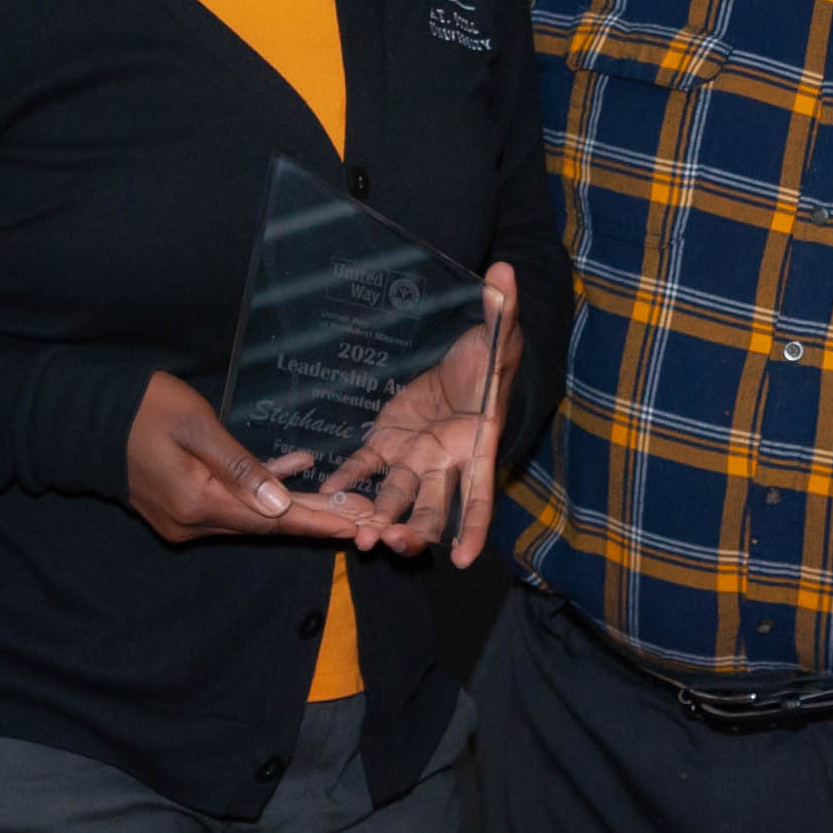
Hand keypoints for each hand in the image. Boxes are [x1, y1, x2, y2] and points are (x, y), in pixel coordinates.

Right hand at [126, 372, 365, 544]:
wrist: (85, 416)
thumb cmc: (143, 409)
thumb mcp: (196, 427)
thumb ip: (239, 466)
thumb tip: (279, 506)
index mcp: (197, 503)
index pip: (272, 522)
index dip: (318, 523)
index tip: (359, 527)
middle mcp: (191, 521)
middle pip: (267, 524)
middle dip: (319, 519)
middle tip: (368, 516)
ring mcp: (183, 517)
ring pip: (253, 513)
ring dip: (297, 504)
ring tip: (345, 497)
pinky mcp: (180, 504)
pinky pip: (232, 500)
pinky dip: (263, 485)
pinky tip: (296, 466)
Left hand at [320, 263, 521, 565]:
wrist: (465, 361)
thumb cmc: (491, 355)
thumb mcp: (499, 335)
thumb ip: (501, 310)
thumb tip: (505, 272)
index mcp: (477, 445)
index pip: (480, 494)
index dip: (474, 528)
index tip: (461, 560)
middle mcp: (446, 461)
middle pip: (433, 507)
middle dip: (414, 530)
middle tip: (392, 543)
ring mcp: (416, 457)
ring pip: (396, 498)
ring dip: (378, 518)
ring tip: (357, 537)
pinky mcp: (388, 444)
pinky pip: (366, 468)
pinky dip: (348, 481)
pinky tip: (327, 493)